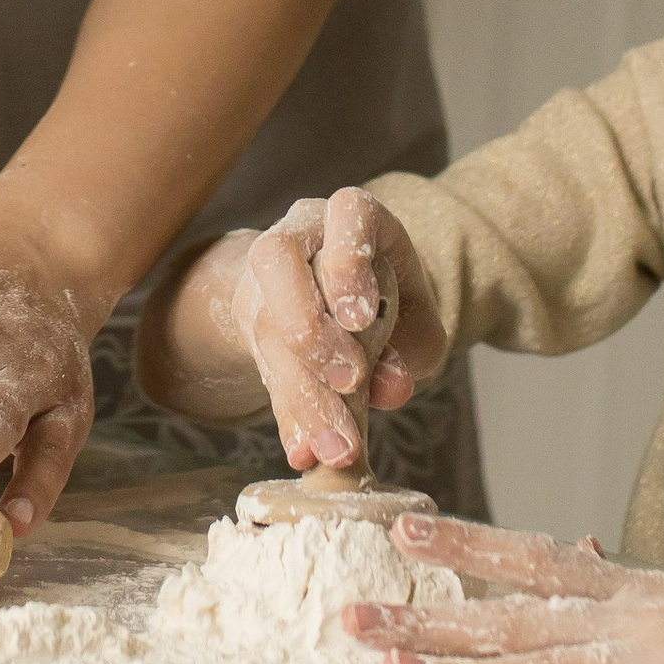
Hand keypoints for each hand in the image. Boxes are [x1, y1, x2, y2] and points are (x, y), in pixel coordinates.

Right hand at [172, 190, 449, 472]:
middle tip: (350, 382)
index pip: (345, 213)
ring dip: (298, 386)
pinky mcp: (250, 321)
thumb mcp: (414, 319)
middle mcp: (299, 234)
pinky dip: (288, 414)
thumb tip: (392, 388)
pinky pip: (262, 368)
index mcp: (351, 215)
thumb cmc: (387, 300)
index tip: (361, 317)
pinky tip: (305, 450)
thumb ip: (412, 348)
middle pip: (280, 261)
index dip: (349, 262)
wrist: (337, 299)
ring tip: (332, 443)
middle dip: (312, 327)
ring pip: (264, 319)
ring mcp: (265, 278)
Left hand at [345, 521, 663, 663]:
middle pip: (509, 613)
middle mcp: (635, 614)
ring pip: (534, 658)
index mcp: (643, 594)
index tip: (401, 525)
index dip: (466, 545)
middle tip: (343, 616)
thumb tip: (620, 603)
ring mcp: (659, 654)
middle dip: (424, 616)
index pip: (536, 559)